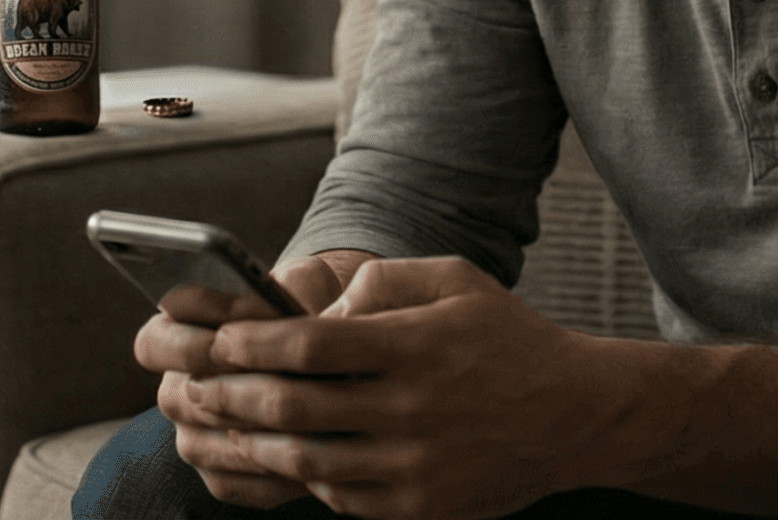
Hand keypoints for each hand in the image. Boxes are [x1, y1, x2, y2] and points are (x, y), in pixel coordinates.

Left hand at [169, 256, 608, 518]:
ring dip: (256, 443)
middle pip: (293, 409)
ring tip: (227, 424)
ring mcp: (414, 466)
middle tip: (201, 384)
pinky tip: (288, 454)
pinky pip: (340, 497)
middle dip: (234, 396)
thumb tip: (322, 307)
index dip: (252, 342)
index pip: (309, 344)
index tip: (220, 337)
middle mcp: (411, 410)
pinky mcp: (419, 507)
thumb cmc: (508, 338)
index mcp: (415, 347)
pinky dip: (305, 475)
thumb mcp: (456, 281)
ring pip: (307, 461)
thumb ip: (384, 280)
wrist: (576, 416)